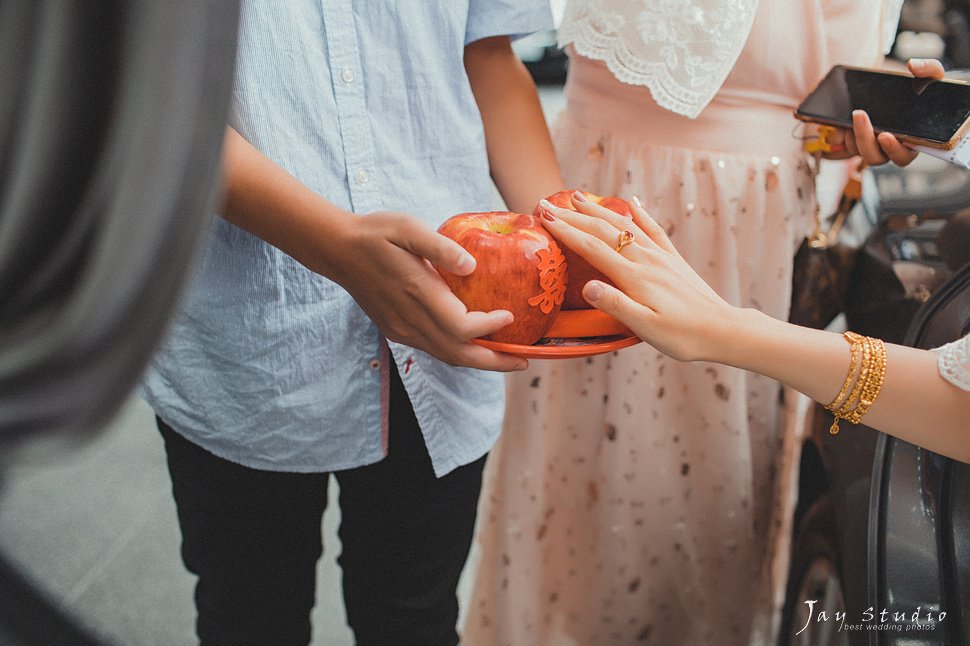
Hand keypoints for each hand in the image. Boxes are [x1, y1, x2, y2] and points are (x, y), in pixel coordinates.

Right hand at [327, 211, 526, 371]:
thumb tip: (471, 265)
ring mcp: (402, 329)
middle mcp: (410, 320)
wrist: (337, 250)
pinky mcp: (397, 330)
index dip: (489, 327)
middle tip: (524, 360)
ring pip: (447, 357)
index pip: (461, 327)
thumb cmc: (376, 233)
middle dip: (494, 361)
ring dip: (479, 361)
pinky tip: (475, 345)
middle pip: (459, 354)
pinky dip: (459, 352)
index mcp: (417, 293)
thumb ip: (440, 246)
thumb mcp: (407, 227)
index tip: (510, 315)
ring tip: (507, 358)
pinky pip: (434, 349)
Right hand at [536, 193, 738, 361]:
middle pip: (603, 231)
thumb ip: (615, 305)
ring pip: (624, 225)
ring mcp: (660, 257)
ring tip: (576, 196)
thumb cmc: (682, 336)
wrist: (723, 330)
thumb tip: (586, 287)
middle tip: (546, 203)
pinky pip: (653, 229)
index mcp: (634, 277)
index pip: (592, 247)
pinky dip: (640, 213)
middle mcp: (645, 260)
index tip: (543, 217)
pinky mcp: (673, 260)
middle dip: (572, 216)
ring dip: (598, 209)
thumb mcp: (645, 328)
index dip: (565, 231)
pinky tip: (632, 201)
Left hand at [825, 58, 945, 165]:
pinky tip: (835, 125)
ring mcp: (869, 143)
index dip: (894, 150)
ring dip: (851, 135)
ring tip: (853, 114)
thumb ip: (929, 68)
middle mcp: (887, 147)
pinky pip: (840, 145)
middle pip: (874, 158)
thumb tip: (914, 65)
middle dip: (864, 139)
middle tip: (860, 115)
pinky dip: (836, 136)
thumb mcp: (931, 75)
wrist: (895, 87)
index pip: (902, 157)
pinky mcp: (853, 137)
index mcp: (910, 141)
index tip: (884, 135)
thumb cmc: (919, 87)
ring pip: (856, 151)